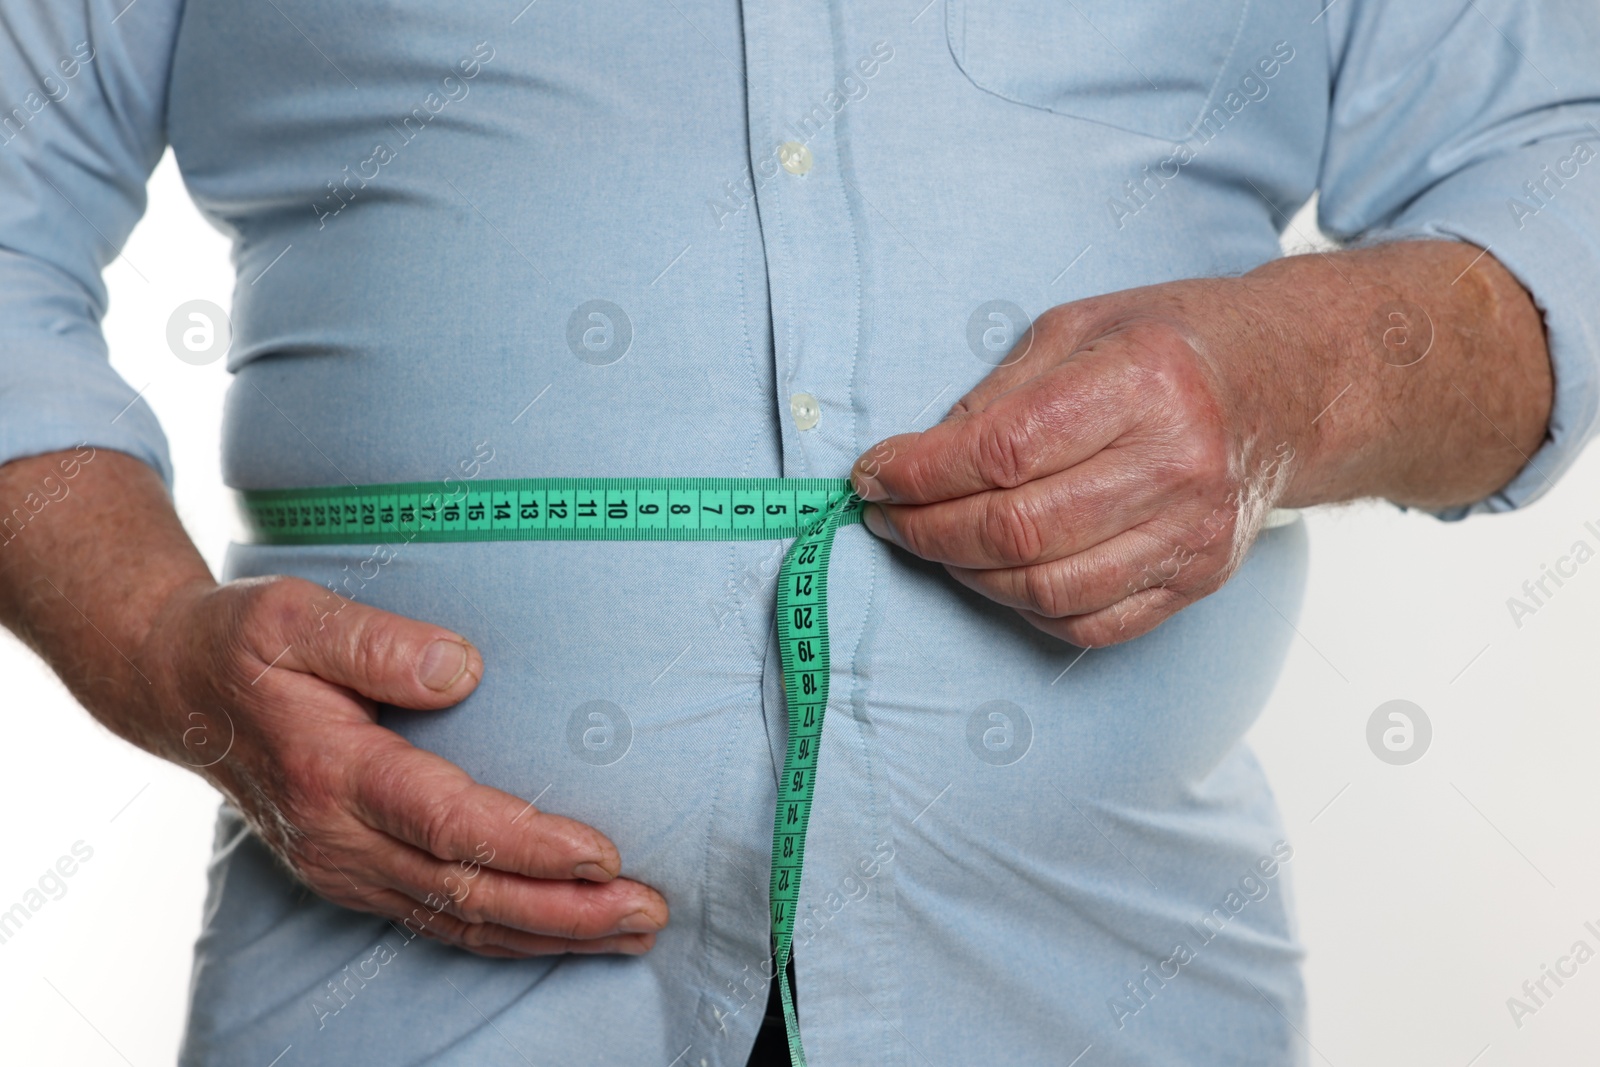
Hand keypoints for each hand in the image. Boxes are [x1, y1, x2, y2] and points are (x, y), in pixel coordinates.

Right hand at [136, 576, 668, 956]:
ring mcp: (343, 866)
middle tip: (649, 912)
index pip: (448, 824)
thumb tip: (464, 669)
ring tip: (632, 931)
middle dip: (565, 912)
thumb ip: (377, 641)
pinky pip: (438, 919)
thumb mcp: (294, 615)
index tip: (602, 855)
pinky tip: (561, 932)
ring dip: (549, 934)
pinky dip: (507, 933)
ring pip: (459, 920)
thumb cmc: (242, 644)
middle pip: (467, 892)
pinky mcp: (353, 874)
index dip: (529, 846)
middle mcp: (338, 837)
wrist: (174, 688)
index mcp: (332, 773)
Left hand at [851, 243, 1550, 646]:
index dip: (919, 471)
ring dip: (966, 574)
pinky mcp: (1198, 578)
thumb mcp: (1081, 326)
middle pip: (1018, 528)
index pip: (1001, 449)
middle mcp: (1177, 463)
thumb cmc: (1173, 346)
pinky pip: (1090, 622)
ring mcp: (1194, 532)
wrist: (1290, 387)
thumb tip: (917, 460)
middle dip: (928, 529)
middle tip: (887, 515)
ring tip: (933, 542)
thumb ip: (998, 393)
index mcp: (1144, 381)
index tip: (872, 474)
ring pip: (1047, 587)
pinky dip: (1025, 607)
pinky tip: (996, 572)